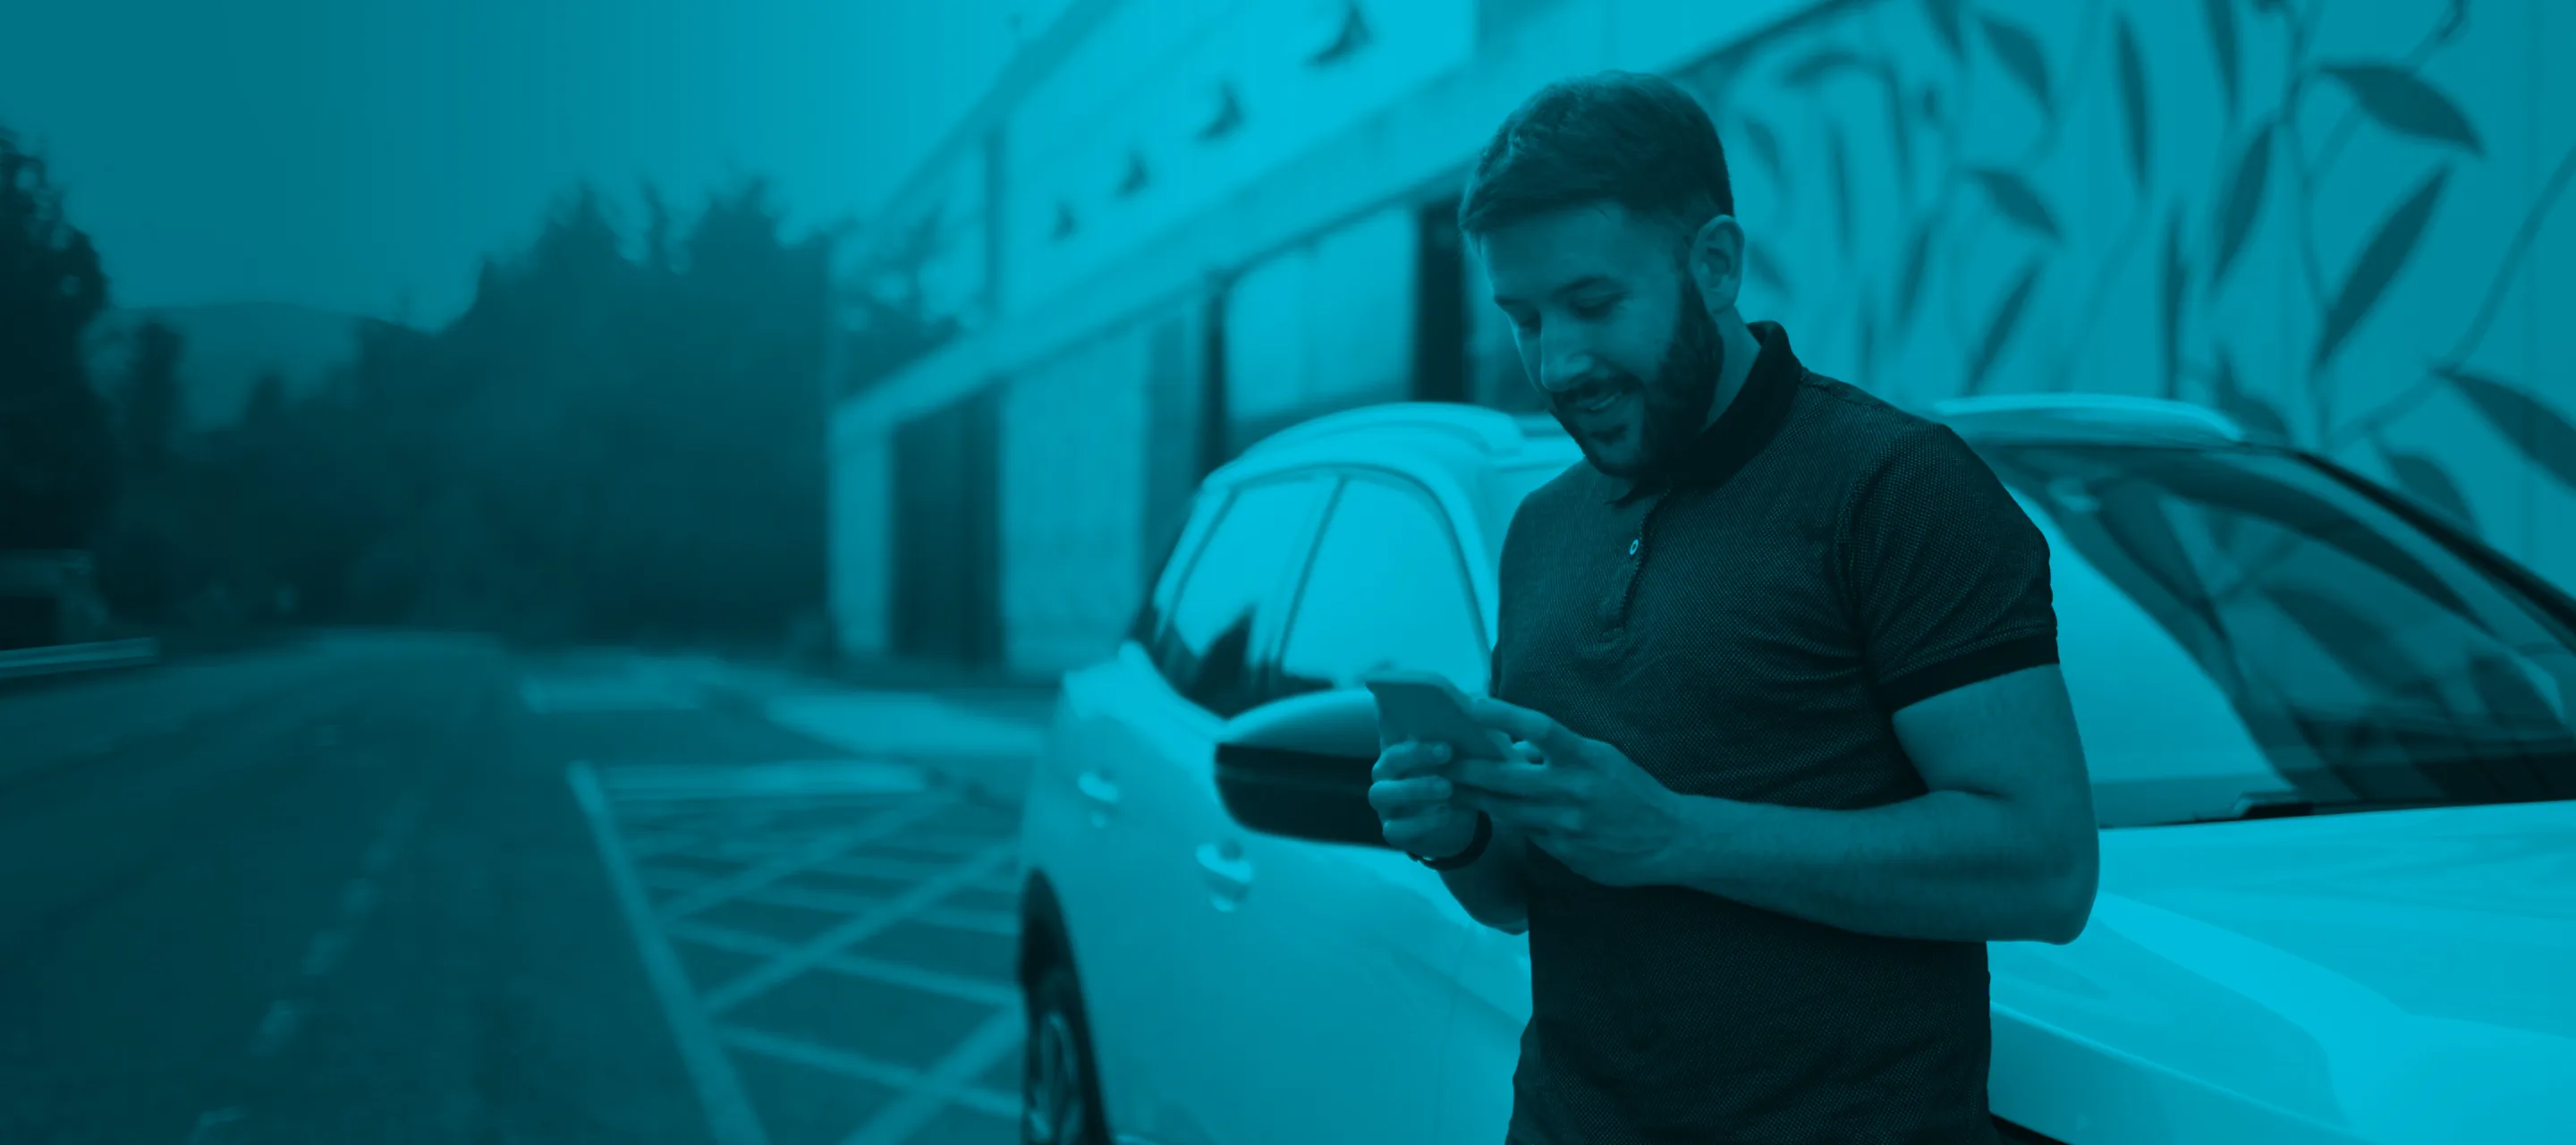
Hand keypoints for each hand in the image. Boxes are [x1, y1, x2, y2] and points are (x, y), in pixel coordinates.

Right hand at [1368, 740, 1479, 859]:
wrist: (1452, 824)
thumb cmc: (1450, 783)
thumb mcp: (1454, 765)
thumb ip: (1454, 748)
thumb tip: (1476, 726)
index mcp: (1396, 756)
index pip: (1400, 744)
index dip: (1420, 748)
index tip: (1448, 748)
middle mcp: (1384, 778)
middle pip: (1387, 764)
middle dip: (1416, 759)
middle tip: (1448, 759)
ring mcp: (1383, 806)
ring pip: (1383, 794)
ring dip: (1414, 789)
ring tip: (1447, 789)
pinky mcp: (1390, 831)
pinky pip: (1396, 828)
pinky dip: (1420, 823)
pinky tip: (1445, 815)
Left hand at [1448, 697, 1688, 887]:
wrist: (1671, 841)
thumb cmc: (1633, 790)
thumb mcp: (1602, 758)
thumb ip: (1559, 752)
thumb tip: (1514, 747)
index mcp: (1587, 758)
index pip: (1540, 729)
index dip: (1504, 715)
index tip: (1472, 704)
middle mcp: (1574, 790)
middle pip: (1506, 776)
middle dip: (1467, 768)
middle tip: (1435, 758)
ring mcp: (1567, 825)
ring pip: (1506, 809)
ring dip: (1473, 797)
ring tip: (1443, 788)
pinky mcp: (1564, 852)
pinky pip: (1525, 833)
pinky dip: (1505, 821)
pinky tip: (1484, 815)